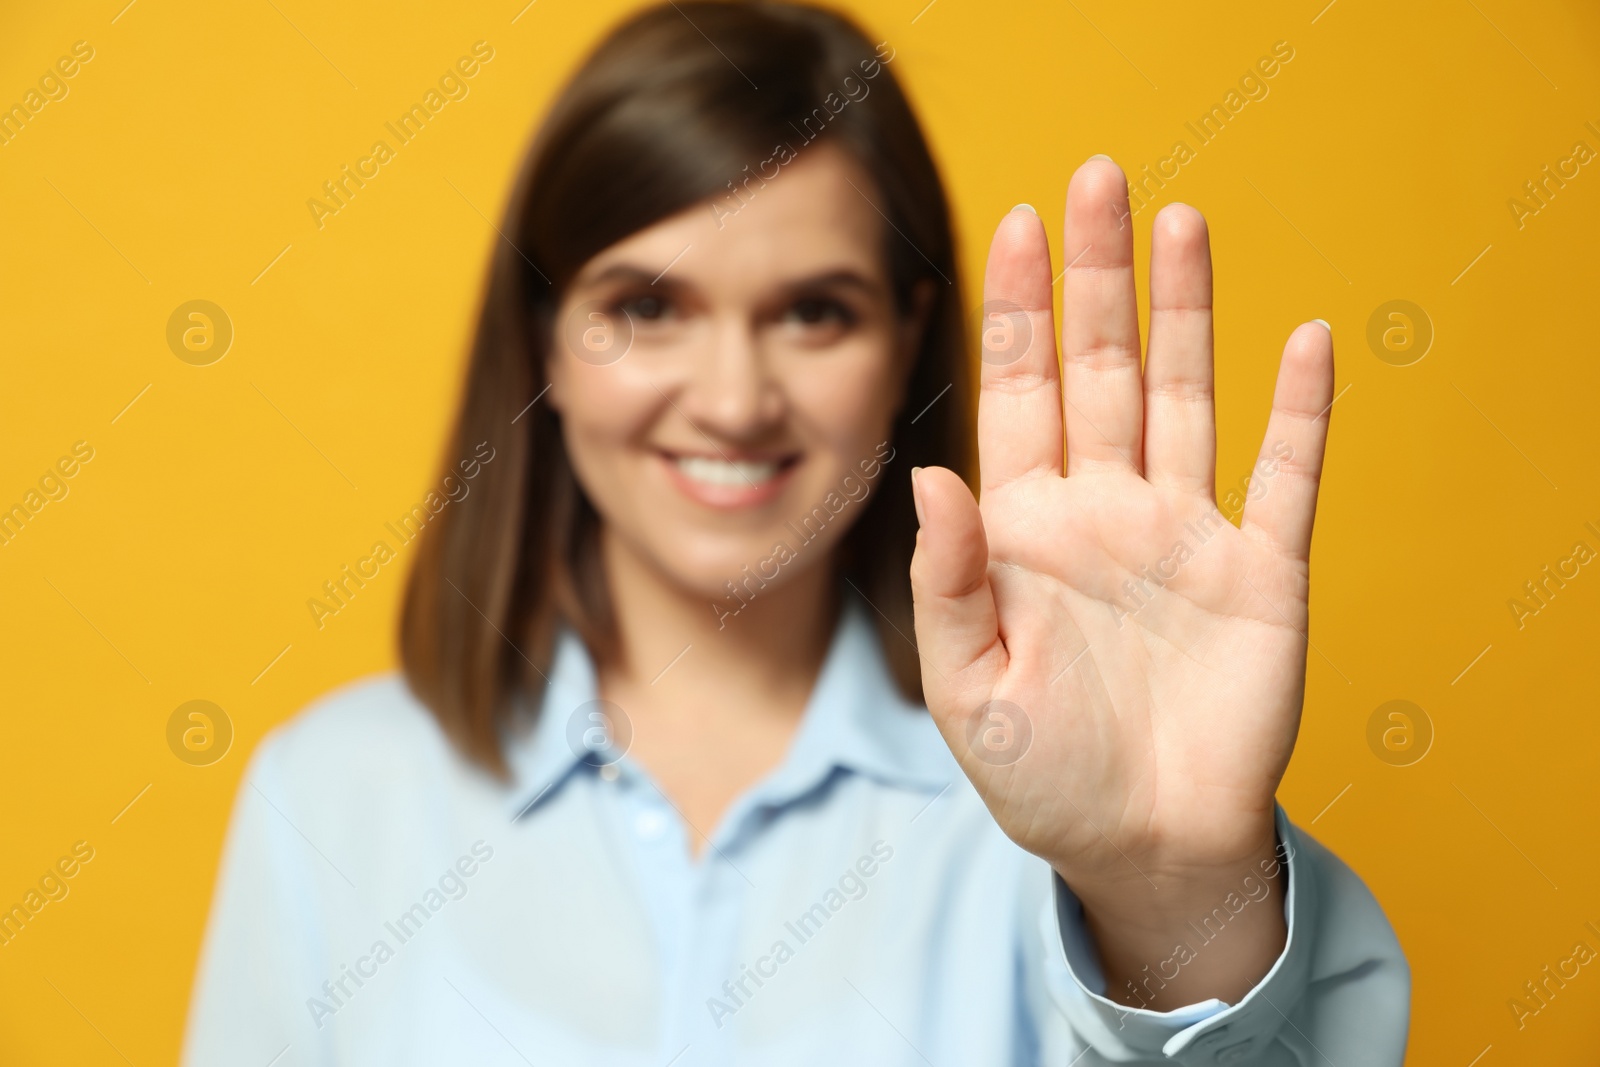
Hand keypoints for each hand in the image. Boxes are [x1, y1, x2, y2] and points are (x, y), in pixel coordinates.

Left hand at [909, 158, 1332, 1005]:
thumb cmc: (1042, 774)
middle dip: (1097, 278)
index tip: (1014, 224)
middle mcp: (1106, 510)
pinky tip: (1304, 342)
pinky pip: (1284, 479)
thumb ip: (946, 582)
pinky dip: (1298, 414)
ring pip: (1188, 397)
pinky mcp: (1261, 574)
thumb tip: (929, 475)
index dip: (1016, 311)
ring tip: (1183, 223)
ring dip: (1188, 313)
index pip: (1018, 395)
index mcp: (1026, 530)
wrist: (1141, 847)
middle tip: (1099, 179)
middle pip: (1101, 368)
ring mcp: (1185, 534)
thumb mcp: (967, 688)